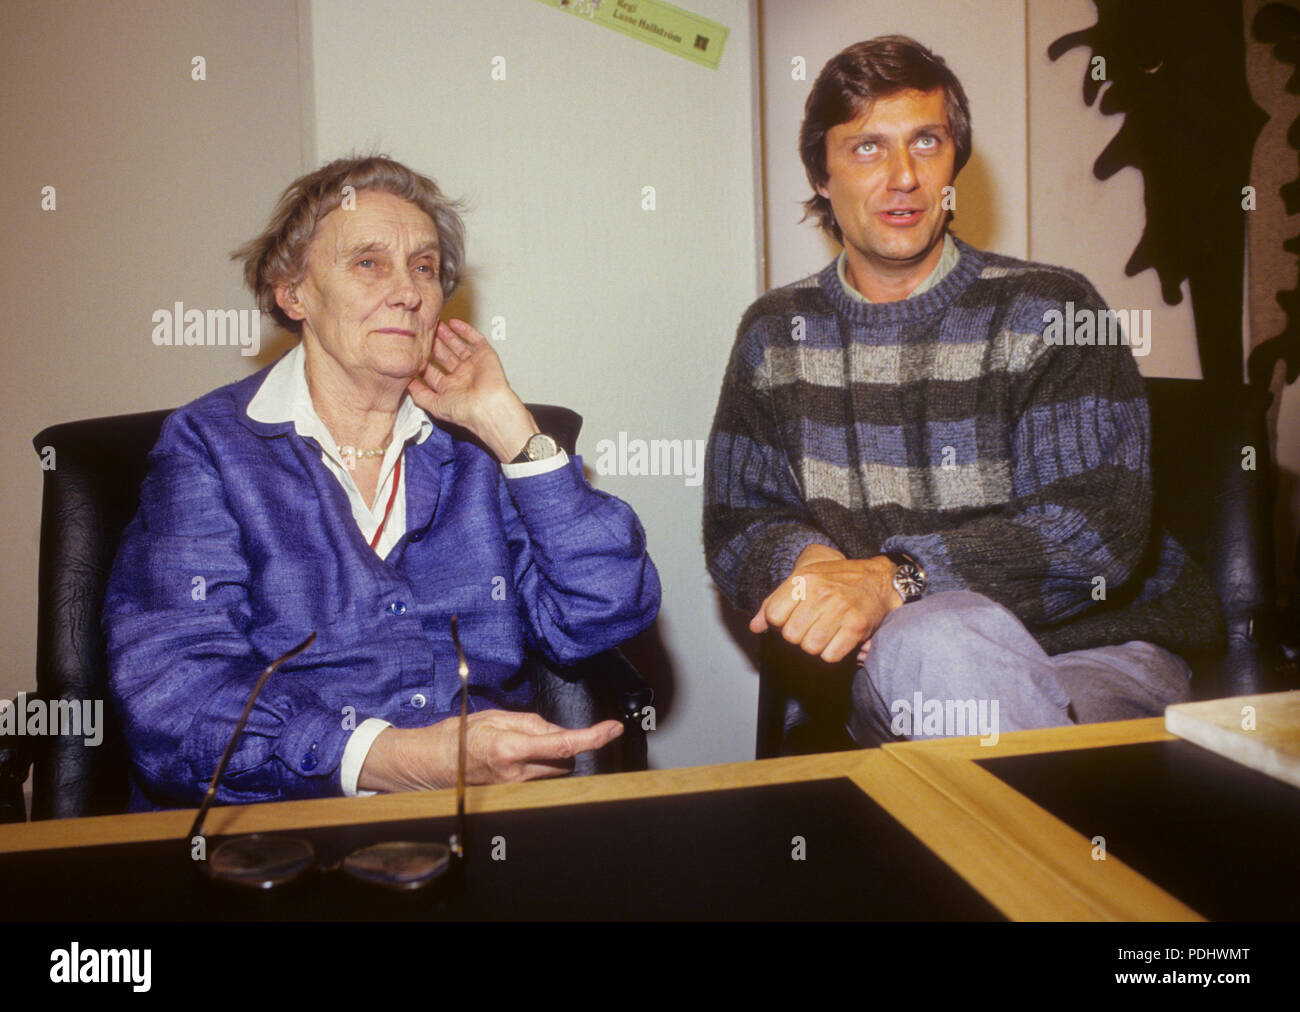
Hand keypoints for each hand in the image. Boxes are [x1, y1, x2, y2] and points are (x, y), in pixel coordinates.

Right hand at [358, 710, 623, 792]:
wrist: (429, 765)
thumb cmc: (459, 736)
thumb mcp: (495, 718)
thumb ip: (532, 723)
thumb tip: (559, 731)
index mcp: (511, 748)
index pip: (563, 744)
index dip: (593, 737)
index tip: (613, 728)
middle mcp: (516, 774)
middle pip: (563, 760)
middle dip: (562, 745)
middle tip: (537, 733)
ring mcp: (514, 791)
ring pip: (553, 772)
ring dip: (550, 758)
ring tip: (520, 748)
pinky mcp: (512, 798)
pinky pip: (540, 781)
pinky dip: (539, 769)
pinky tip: (518, 761)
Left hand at [407, 319, 536, 461]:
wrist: (488, 406)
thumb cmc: (466, 411)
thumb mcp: (435, 405)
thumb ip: (420, 395)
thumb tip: (407, 384)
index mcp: (450, 389)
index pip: (432, 372)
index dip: (422, 362)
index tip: (412, 352)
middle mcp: (461, 377)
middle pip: (444, 356)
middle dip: (433, 345)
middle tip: (422, 333)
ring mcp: (473, 365)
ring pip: (457, 346)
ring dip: (446, 335)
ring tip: (435, 324)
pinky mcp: (485, 355)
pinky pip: (475, 339)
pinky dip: (465, 330)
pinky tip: (454, 323)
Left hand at [750, 545, 901, 663]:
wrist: (879, 579)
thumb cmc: (836, 579)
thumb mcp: (803, 580)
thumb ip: (774, 602)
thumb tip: (754, 627)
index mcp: (804, 579)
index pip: (773, 616)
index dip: (779, 622)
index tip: (791, 618)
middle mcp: (821, 593)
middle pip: (790, 636)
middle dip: (798, 636)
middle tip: (811, 626)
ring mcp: (840, 610)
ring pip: (809, 648)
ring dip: (815, 646)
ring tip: (825, 632)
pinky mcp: (856, 627)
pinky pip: (830, 656)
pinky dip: (832, 653)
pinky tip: (837, 639)